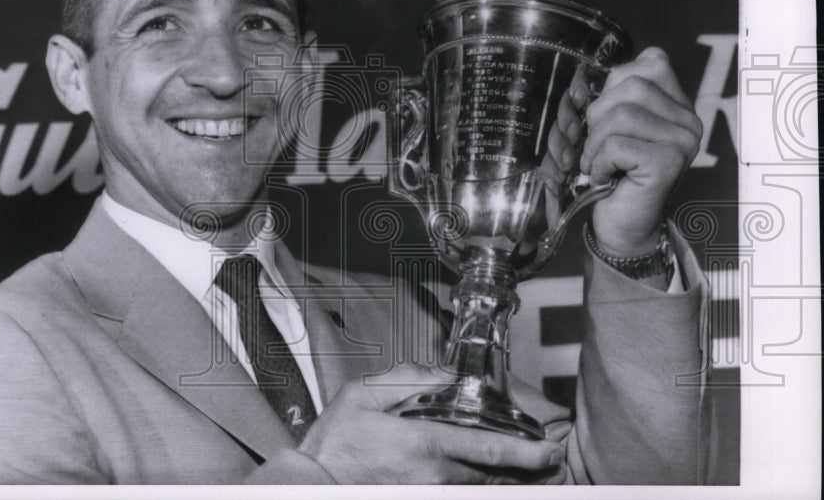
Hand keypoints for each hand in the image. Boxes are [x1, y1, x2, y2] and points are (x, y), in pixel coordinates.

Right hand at [297, 365, 563, 483]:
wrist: (311, 485)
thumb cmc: (335, 441)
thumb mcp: (363, 394)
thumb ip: (407, 379)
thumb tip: (444, 375)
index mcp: (425, 444)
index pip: (490, 448)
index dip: (528, 453)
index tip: (551, 450)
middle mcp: (435, 476)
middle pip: (494, 475)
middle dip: (527, 470)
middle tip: (551, 461)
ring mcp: (429, 495)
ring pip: (481, 490)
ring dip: (507, 481)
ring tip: (529, 471)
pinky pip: (461, 497)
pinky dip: (480, 488)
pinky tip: (491, 481)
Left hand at [581, 47, 701, 255]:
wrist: (623, 225)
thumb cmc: (613, 173)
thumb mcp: (612, 126)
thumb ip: (612, 97)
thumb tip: (585, 81)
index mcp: (677, 104)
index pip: (652, 61)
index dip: (615, 83)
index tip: (607, 116)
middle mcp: (689, 119)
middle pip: (632, 85)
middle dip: (599, 115)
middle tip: (597, 145)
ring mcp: (683, 141)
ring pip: (622, 114)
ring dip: (595, 142)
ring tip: (598, 162)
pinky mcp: (669, 163)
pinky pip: (617, 145)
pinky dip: (598, 162)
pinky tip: (604, 177)